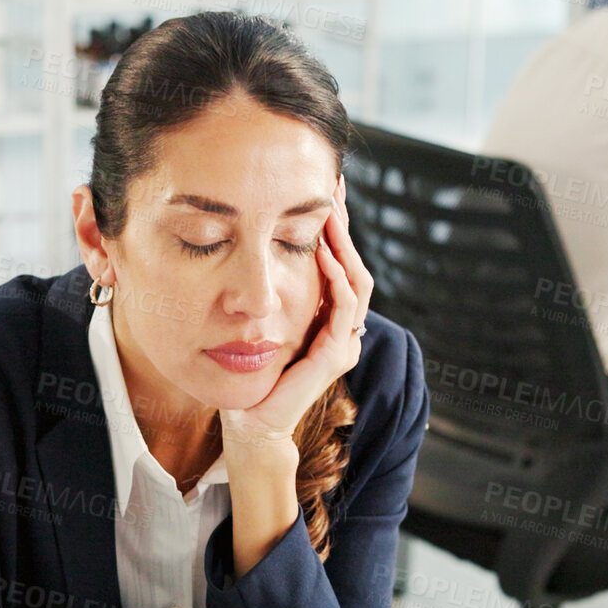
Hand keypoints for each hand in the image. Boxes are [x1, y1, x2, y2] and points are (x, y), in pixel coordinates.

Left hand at [219, 175, 373, 451]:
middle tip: (335, 185)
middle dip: (344, 224)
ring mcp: (343, 343)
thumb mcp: (261, 322)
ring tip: (331, 211)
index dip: (336, 227)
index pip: (341, 263)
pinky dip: (336, 277)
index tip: (326, 188)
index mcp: (328, 319)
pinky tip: (323, 252)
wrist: (250, 422)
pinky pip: (343, 308)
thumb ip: (270, 293)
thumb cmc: (251, 375)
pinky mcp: (334, 357)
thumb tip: (255, 246)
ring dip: (344, 244)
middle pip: (354, 264)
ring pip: (356, 280)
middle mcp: (343, 329)